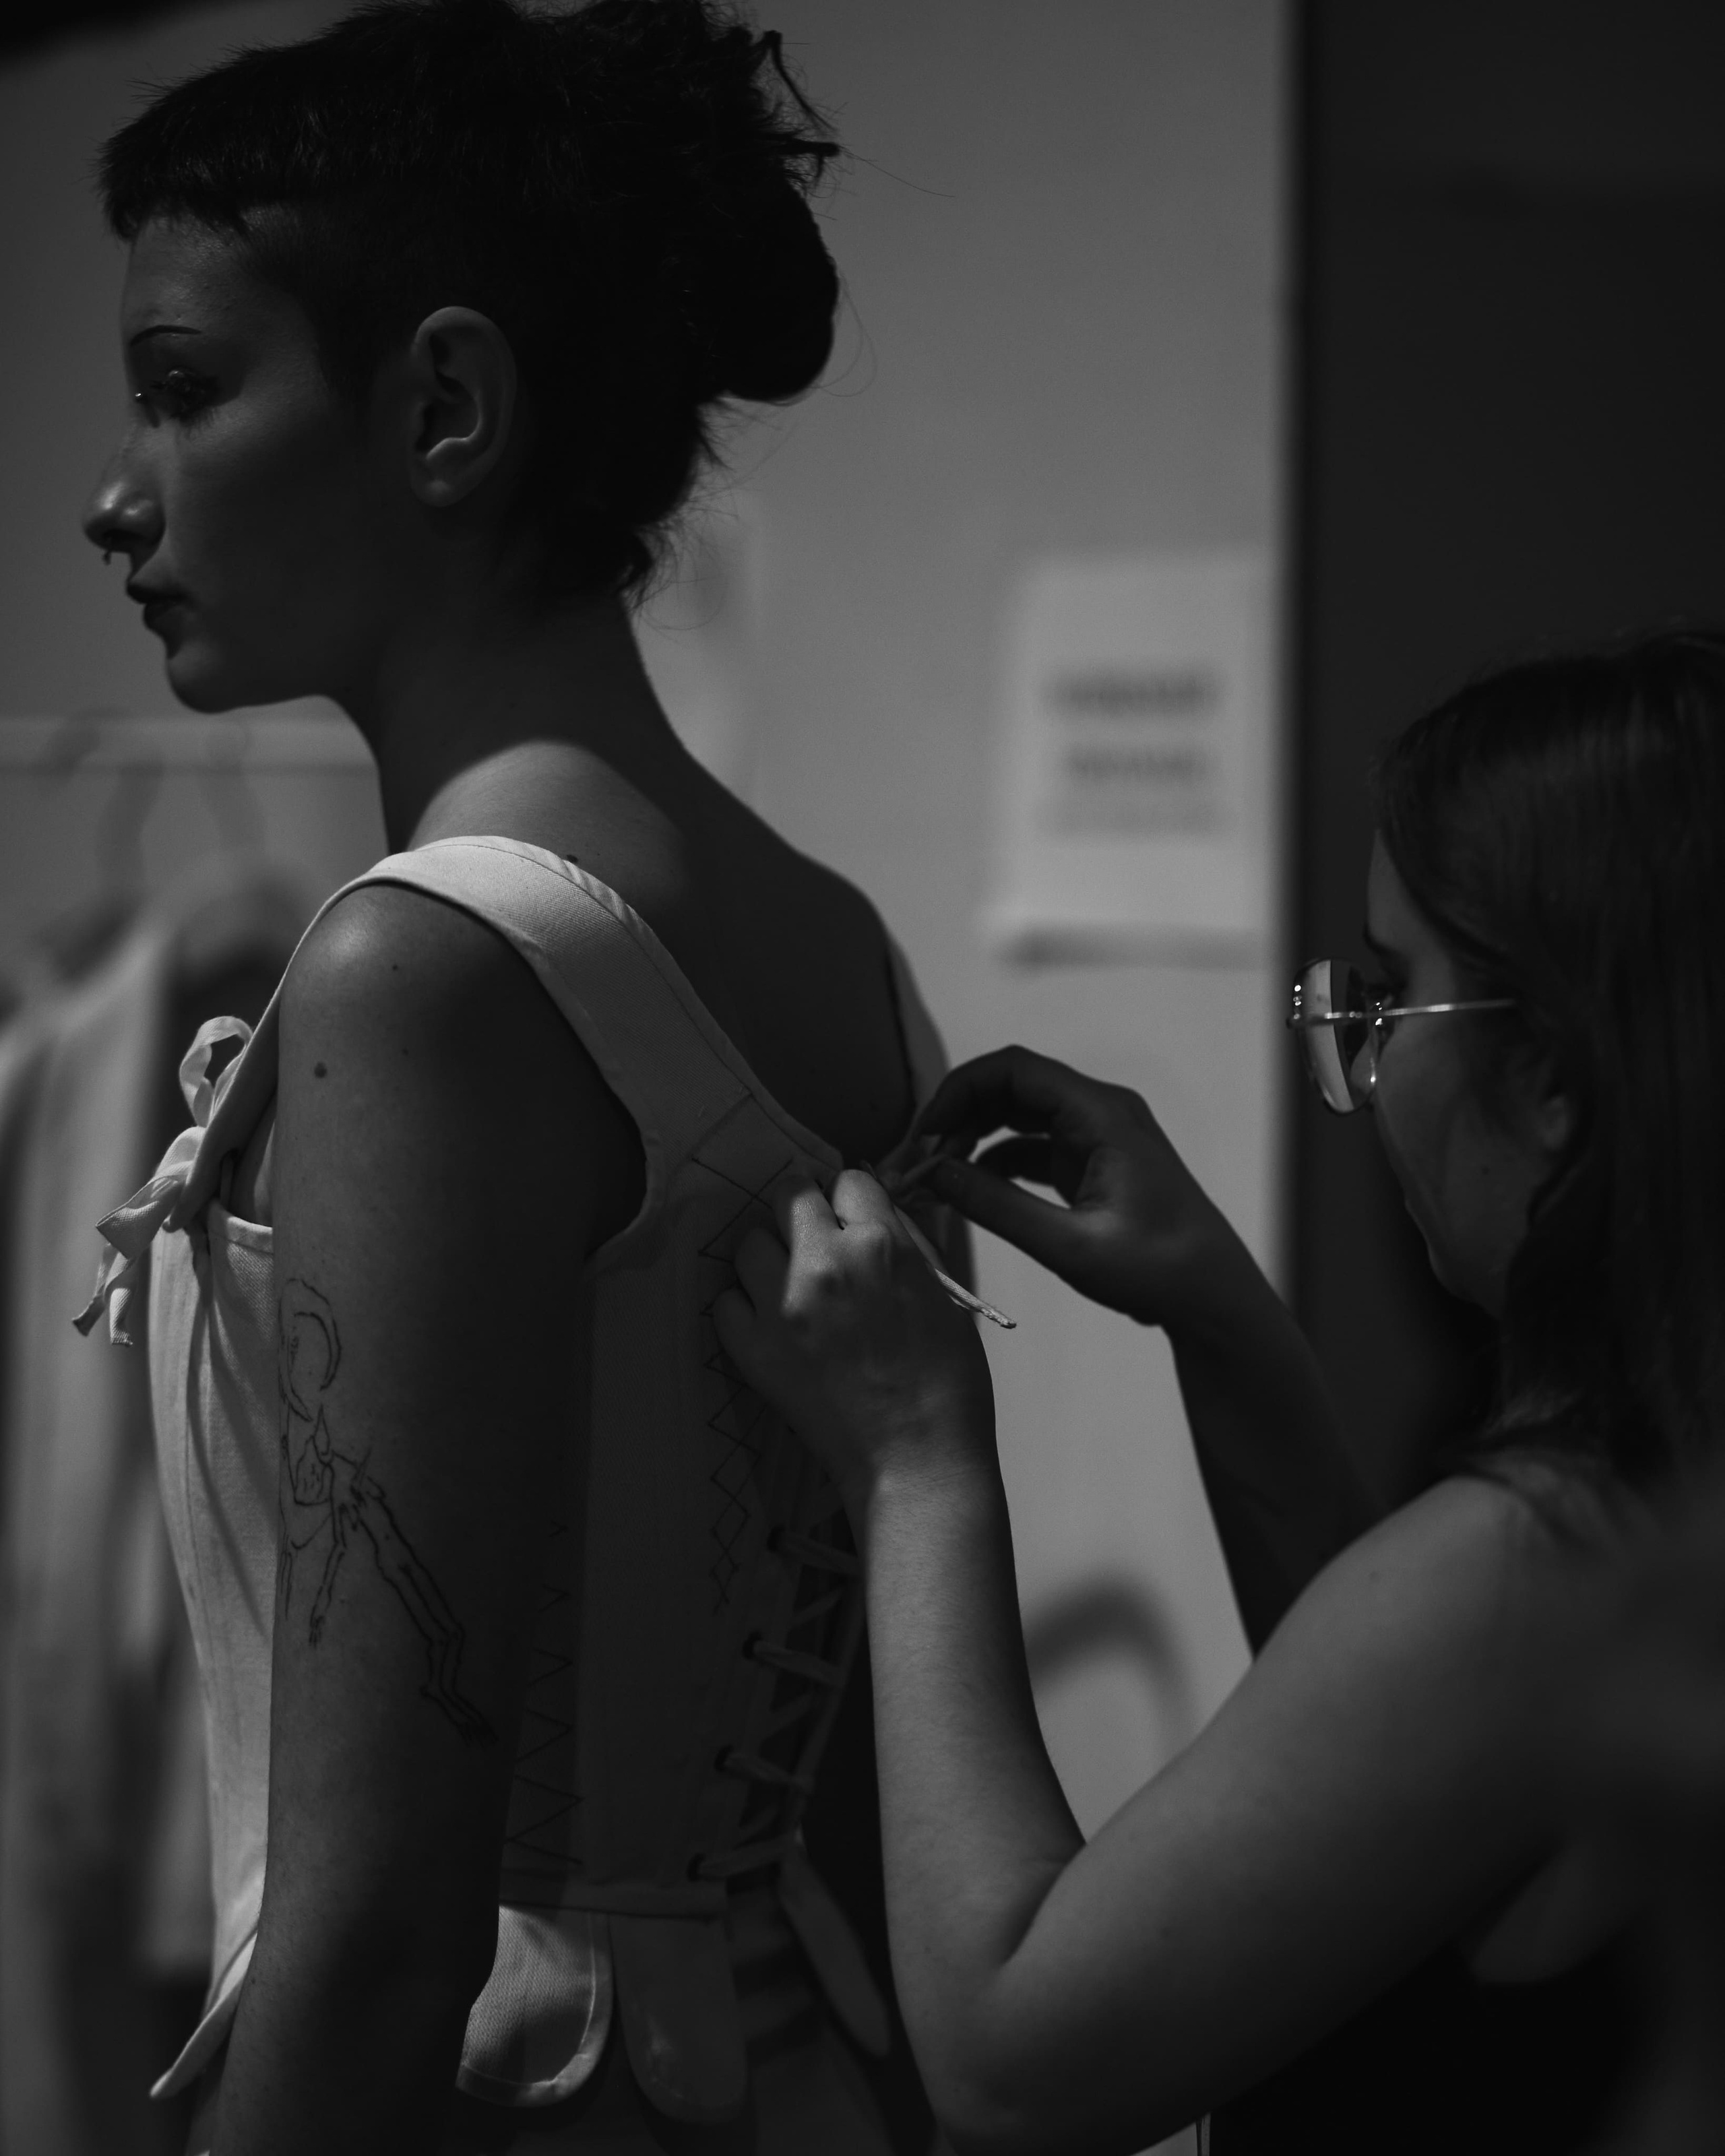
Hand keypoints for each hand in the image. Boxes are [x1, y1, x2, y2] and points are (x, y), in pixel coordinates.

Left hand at [714, 1171, 995, 1507]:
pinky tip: (774, 1323)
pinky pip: (725, 1300)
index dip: (854, 1201)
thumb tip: (878, 1207)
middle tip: (819, 1246)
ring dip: (771, 1257)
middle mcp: (824, 1263)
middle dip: (805, 1213)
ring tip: (794, 1287)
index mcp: (881, 1245)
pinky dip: (746, 1306)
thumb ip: (909, 1240)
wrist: (917, 1459)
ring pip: (749, 1242)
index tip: (855, 1222)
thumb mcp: (945, 1293)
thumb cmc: (947, 1382)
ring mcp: (781, 1305)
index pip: (848, 1180)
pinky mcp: (752, 1348)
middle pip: (789, 1195)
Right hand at [884, 1045, 1242, 1332]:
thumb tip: (934, 1174)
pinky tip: (971, 1190)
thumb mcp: (1068, 1245)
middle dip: (959, 1114)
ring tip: (936, 1175)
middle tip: (920, 1158)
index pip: (1014, 1068)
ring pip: (1019, 1114)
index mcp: (1103, 1114)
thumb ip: (997, 1206)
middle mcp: (1101, 1111)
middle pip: (1012, 1085)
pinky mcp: (1094, 1162)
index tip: (924, 1133)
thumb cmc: (1157, 1270)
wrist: (1212, 1298)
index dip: (959, 1091)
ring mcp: (1099, 1135)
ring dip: (974, 1137)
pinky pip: (1033, 1144)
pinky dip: (997, 1161)